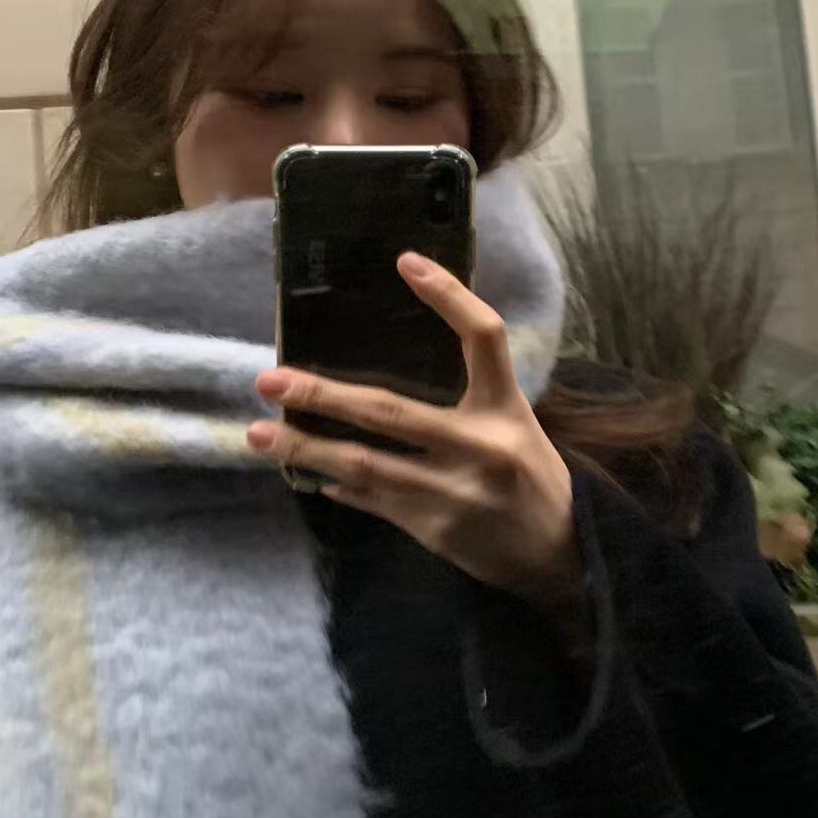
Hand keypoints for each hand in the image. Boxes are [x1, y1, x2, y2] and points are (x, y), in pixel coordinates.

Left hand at [248, 252, 578, 603]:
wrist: (558, 555)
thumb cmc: (530, 477)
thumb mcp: (514, 422)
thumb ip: (472, 393)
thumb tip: (392, 360)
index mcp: (505, 408)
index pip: (483, 337)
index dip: (449, 296)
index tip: (406, 262)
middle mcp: (480, 446)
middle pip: (391, 411)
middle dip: (324, 396)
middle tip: (272, 380)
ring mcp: (452, 492)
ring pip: (364, 464)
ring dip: (306, 449)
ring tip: (259, 435)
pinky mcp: (433, 529)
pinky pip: (370, 500)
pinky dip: (334, 482)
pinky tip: (306, 471)